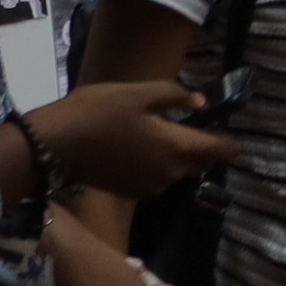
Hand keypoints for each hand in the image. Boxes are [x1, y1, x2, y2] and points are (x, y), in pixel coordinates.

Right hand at [34, 82, 234, 199]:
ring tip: (157, 138)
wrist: (54, 146)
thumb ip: (172, 95)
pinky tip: (136, 152)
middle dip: (203, 149)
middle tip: (191, 130)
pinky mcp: (134, 192)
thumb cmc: (95, 112)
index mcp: (177, 146)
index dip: (230, 143)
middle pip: (201, 163)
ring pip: (178, 172)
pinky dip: (156, 167)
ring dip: (177, 158)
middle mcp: (172, 172)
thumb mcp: (133, 93)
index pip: (220, 149)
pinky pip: (158, 179)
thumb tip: (201, 102)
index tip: (230, 134)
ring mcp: (153, 186)